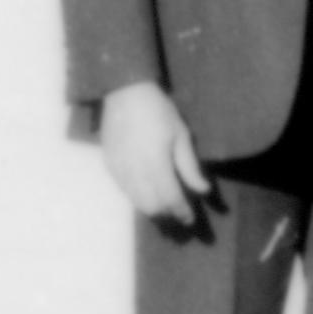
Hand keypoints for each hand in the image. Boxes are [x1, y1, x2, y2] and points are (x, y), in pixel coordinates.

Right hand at [99, 81, 210, 228]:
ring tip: (166, 206)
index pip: (170, 199)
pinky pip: (125, 191)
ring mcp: (119, 170)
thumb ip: (189, 167)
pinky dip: (138, 197)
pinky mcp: (109, 166)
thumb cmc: (159, 111)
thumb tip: (202, 191)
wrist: (124, 94)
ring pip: (136, 202)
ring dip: (152, 208)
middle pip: (151, 207)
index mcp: (156, 164)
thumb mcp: (181, 136)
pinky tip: (149, 191)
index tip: (190, 219)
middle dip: (167, 214)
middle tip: (180, 213)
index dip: (181, 212)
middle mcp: (135, 172)